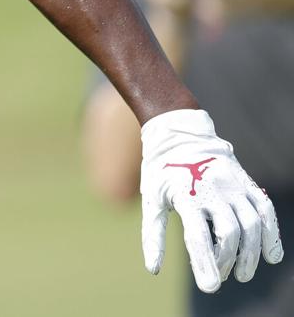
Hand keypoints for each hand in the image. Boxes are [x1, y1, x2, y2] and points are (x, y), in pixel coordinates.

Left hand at [140, 109, 282, 292]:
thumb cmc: (161, 172)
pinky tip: (271, 256)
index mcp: (185, 194)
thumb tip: (153, 269)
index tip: (210, 287)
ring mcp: (233, 184)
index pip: (198, 236)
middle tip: (220, 277)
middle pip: (229, 233)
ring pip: (252, 224)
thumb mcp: (151, 200)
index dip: (204, 263)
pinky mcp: (246, 182)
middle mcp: (212, 189)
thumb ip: (153, 235)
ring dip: (251, 253)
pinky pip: (265, 210)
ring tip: (243, 274)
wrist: (179, 135)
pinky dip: (272, 234)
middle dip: (226, 260)